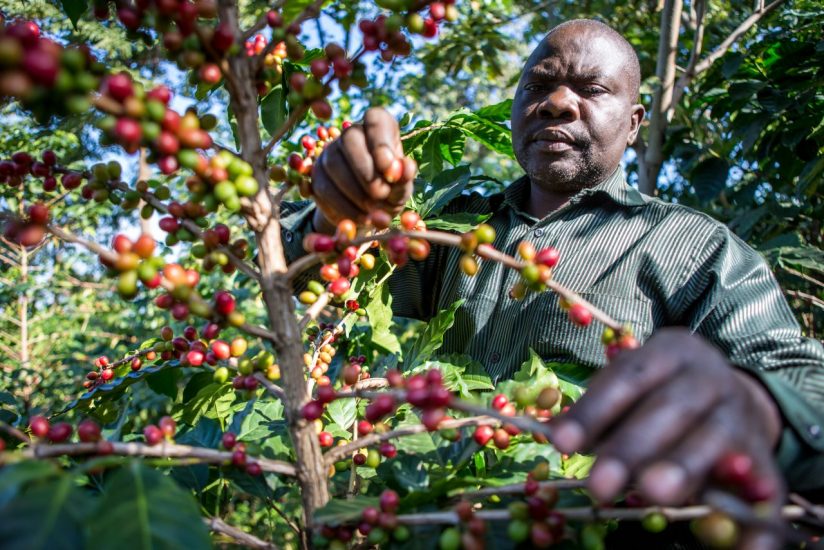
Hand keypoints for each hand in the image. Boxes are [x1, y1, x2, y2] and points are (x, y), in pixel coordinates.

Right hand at [311, 107, 416, 232]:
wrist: (368, 210)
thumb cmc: (391, 190)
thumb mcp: (403, 185)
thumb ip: (405, 177)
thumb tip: (405, 168)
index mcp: (379, 127)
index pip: (376, 119)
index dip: (382, 143)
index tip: (391, 169)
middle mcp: (351, 133)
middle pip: (350, 139)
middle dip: (366, 171)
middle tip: (381, 195)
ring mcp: (330, 151)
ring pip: (333, 164)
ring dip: (354, 192)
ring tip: (372, 211)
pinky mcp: (316, 174)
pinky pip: (324, 187)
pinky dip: (343, 207)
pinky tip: (359, 218)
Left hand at [550, 328, 785, 549]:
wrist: (733, 392)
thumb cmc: (661, 393)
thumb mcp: (633, 386)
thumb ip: (601, 412)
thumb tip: (556, 438)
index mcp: (669, 352)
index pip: (627, 377)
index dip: (594, 411)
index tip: (562, 444)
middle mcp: (709, 378)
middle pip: (671, 408)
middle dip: (632, 447)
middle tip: (599, 485)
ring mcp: (742, 415)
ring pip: (714, 439)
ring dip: (683, 467)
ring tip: (652, 494)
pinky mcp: (766, 457)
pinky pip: (766, 489)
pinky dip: (756, 521)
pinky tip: (741, 545)